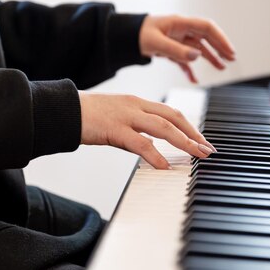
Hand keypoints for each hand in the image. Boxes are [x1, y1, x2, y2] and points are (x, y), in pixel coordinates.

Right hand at [79, 92, 216, 168]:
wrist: (61, 110)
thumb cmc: (86, 117)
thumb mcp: (116, 120)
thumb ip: (135, 132)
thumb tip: (151, 149)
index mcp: (137, 102)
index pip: (171, 113)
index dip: (189, 127)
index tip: (201, 141)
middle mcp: (135, 106)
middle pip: (174, 117)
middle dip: (194, 134)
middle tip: (208, 150)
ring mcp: (126, 116)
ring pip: (163, 127)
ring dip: (184, 142)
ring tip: (197, 155)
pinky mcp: (114, 129)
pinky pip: (140, 143)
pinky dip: (156, 155)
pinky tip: (165, 166)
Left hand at [139, 15, 235, 83]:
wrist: (122, 37)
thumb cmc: (137, 35)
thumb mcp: (156, 43)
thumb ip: (176, 50)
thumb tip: (197, 56)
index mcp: (179, 23)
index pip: (206, 28)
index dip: (220, 38)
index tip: (229, 51)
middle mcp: (180, 30)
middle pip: (206, 37)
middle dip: (219, 47)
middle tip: (231, 59)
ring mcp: (176, 40)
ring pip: (197, 49)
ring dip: (210, 58)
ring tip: (221, 68)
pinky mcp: (170, 50)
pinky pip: (184, 59)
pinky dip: (190, 69)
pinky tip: (194, 79)